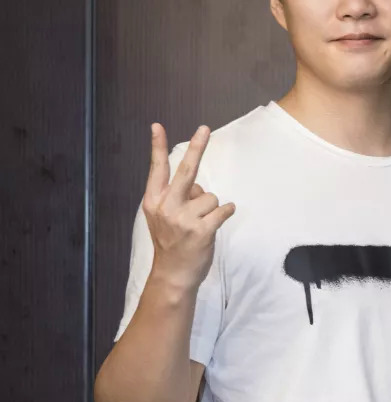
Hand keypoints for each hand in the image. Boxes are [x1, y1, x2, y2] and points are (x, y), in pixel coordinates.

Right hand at [142, 124, 234, 292]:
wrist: (173, 275)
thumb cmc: (171, 243)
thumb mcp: (160, 217)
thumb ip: (174, 197)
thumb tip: (197, 186)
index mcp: (154, 201)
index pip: (157, 169)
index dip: (157, 146)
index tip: (157, 126)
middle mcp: (167, 207)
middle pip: (186, 170)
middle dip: (197, 147)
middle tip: (205, 129)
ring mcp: (184, 219)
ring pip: (210, 196)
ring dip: (211, 208)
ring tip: (201, 224)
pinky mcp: (202, 231)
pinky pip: (223, 210)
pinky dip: (226, 212)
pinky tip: (217, 222)